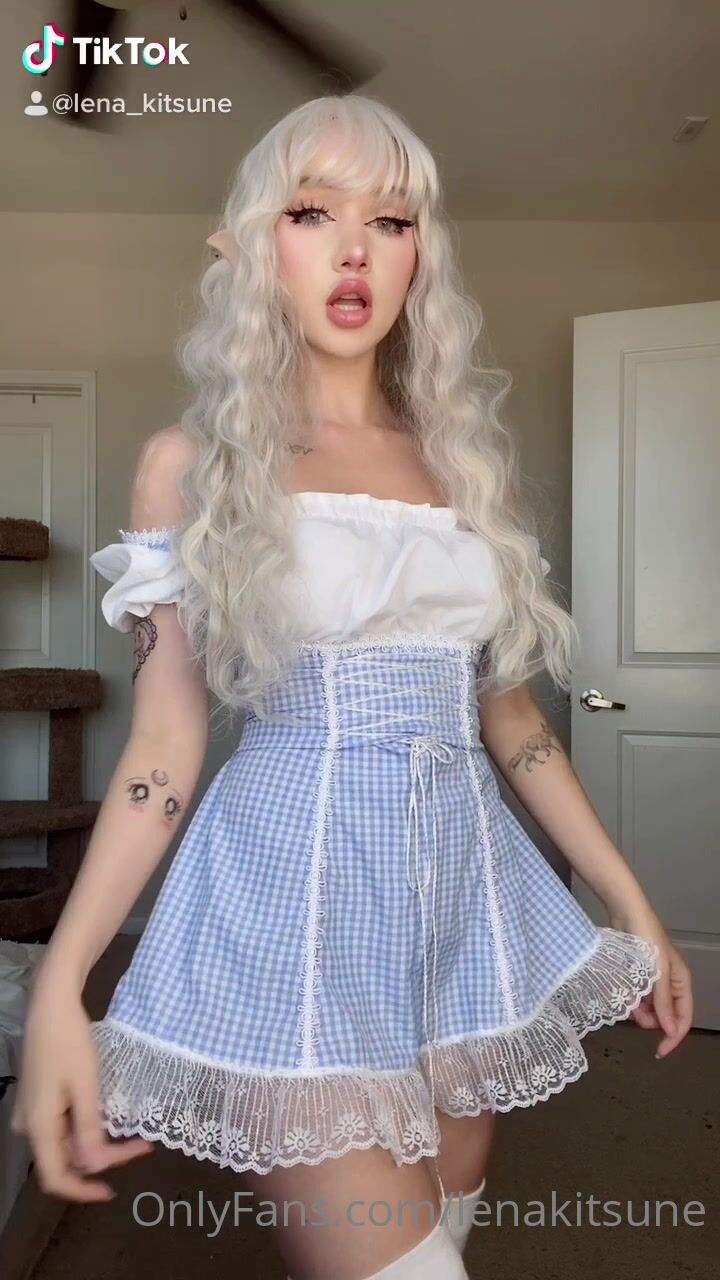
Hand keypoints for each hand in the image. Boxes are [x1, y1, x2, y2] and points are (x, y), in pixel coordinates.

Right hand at [11, 987, 153, 1201]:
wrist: (51, 1004)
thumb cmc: (69, 1041)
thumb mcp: (86, 1086)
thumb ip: (89, 1130)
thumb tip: (94, 1168)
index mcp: (37, 1126)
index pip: (55, 1178)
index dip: (82, 1190)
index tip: (113, 1191)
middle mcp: (29, 1125)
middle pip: (63, 1159)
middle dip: (101, 1160)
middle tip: (138, 1147)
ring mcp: (31, 1111)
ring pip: (64, 1142)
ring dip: (96, 1143)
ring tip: (130, 1137)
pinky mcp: (38, 1098)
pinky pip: (61, 1125)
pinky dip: (85, 1128)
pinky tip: (107, 1119)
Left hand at [609, 901, 692, 1059]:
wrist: (627, 912)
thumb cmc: (647, 939)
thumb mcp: (657, 973)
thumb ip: (663, 1003)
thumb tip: (671, 1031)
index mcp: (681, 983)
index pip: (684, 1019)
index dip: (674, 1038)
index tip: (659, 1052)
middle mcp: (669, 984)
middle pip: (665, 1015)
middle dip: (651, 1020)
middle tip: (636, 1015)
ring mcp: (653, 980)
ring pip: (648, 1007)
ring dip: (639, 1010)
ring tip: (627, 1002)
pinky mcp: (637, 974)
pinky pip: (636, 996)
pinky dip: (630, 999)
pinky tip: (622, 995)